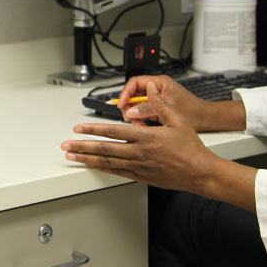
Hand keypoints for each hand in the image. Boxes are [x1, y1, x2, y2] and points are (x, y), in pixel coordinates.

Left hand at [62, 87, 216, 192]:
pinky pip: (117, 172)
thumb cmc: (190, 148)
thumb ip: (160, 104)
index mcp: (146, 137)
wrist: (199, 172)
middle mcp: (139, 153)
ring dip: (88, 159)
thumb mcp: (178, 120)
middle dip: (82, 146)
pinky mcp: (141, 176)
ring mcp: (139, 166)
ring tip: (73, 157)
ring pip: (107, 162)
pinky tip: (93, 166)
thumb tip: (151, 90)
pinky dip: (103, 169)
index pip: (113, 131)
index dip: (93, 129)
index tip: (79, 128)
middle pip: (104, 149)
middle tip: (66, 145)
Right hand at [118, 75, 208, 128]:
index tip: (122, 104)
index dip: (126, 93)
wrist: (205, 119)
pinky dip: (141, 119)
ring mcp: (157, 98)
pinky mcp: (158, 107)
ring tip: (139, 124)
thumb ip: (148, 109)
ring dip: (135, 114)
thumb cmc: (193, 111)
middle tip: (129, 117)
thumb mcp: (168, 110)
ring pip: (137, 104)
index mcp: (160, 83)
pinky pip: (143, 111)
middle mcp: (157, 89)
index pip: (135, 82)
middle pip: (134, 94)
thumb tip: (131, 111)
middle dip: (129, 106)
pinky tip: (144, 126)